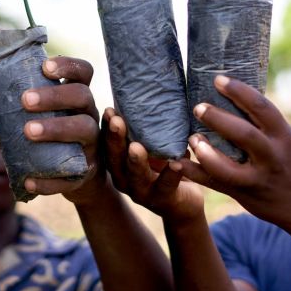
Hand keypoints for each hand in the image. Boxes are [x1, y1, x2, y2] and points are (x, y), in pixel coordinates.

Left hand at [20, 56, 102, 205]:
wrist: (76, 175)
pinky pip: (72, 176)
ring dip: (56, 129)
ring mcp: (92, 143)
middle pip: (83, 96)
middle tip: (25, 100)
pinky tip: (29, 180)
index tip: (44, 66)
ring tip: (28, 131)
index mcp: (77, 95)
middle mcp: (89, 114)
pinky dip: (50, 180)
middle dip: (54, 96)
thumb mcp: (46, 112)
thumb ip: (25, 96)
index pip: (83, 71)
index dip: (68, 66)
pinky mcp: (87, 172)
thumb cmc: (49, 131)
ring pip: (85, 129)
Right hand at [104, 108, 203, 223]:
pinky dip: (171, 175)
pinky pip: (166, 187)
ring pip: (136, 176)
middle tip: (116, 121)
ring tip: (137, 147)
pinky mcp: (163, 200)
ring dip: (136, 161)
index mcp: (118, 162)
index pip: (107, 143)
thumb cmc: (163, 163)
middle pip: (115, 158)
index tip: (109, 110)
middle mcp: (124, 177)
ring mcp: (141, 192)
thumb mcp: (152, 145)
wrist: (183, 201)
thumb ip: (145, 127)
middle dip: (115, 139)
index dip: (106, 128)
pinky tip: (176, 163)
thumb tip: (146, 88)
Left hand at [180, 75, 290, 229]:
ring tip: (191, 137)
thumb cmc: (288, 161)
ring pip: (226, 167)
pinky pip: (214, 184)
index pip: (262, 108)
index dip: (239, 91)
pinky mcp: (243, 195)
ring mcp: (257, 179)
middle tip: (197, 107)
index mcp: (283, 136)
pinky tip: (177, 161)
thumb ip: (261, 120)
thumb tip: (228, 88)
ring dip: (205, 152)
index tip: (217, 79)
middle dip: (218, 119)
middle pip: (244, 135)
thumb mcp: (284, 138)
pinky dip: (193, 172)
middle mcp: (272, 156)